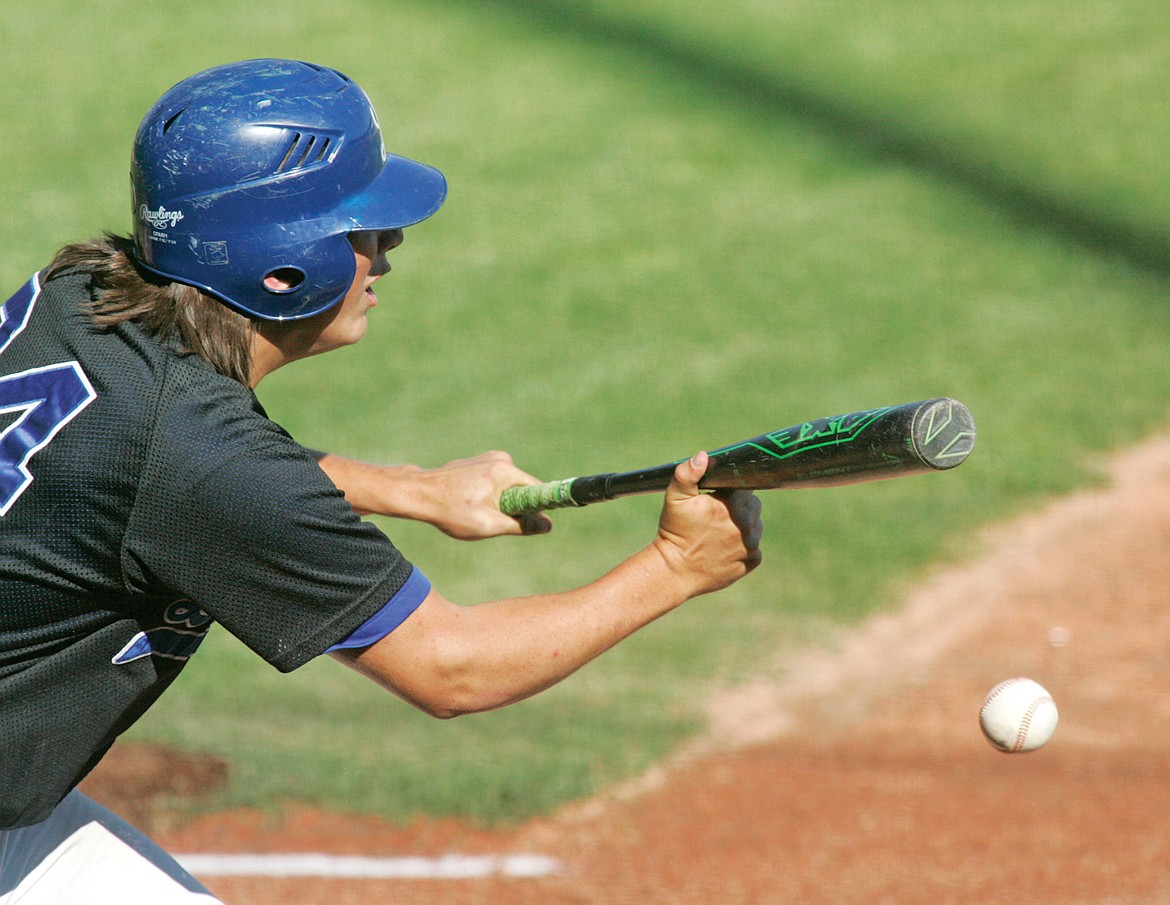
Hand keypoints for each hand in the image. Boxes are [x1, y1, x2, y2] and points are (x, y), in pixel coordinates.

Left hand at [417, 451, 553, 539]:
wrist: (418, 494)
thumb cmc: (451, 511)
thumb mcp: (489, 525)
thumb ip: (521, 525)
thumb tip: (548, 525)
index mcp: (505, 470)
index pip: (537, 489)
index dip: (537, 508)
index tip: (528, 523)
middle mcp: (500, 458)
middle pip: (522, 488)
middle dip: (513, 507)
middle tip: (491, 520)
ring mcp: (488, 458)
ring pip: (508, 487)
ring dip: (499, 502)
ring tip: (475, 511)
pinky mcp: (479, 462)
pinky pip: (495, 482)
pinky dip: (488, 495)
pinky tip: (467, 502)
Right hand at [652, 451, 762, 597]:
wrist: (675, 571)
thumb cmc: (675, 532)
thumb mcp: (675, 499)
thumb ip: (687, 474)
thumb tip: (703, 457)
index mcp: (732, 504)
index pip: (745, 485)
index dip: (732, 487)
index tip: (720, 494)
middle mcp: (747, 524)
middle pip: (752, 504)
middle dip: (738, 505)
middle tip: (716, 514)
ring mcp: (751, 544)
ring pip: (756, 524)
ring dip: (743, 524)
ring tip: (720, 531)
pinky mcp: (753, 561)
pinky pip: (754, 546)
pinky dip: (743, 545)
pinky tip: (724, 547)